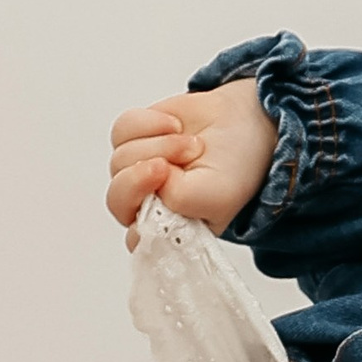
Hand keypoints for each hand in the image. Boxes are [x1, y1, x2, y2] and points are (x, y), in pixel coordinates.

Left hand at [107, 85, 278, 247]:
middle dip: (144, 176)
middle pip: (117, 197)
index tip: (167, 196)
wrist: (244, 122)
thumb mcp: (218, 197)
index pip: (136, 238)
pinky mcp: (134, 137)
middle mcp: (149, 201)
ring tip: (192, 145)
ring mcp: (138, 169)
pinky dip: (150, 123)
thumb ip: (178, 201)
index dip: (143, 217)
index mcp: (169, 229)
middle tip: (170, 165)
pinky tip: (175, 126)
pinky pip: (123, 130)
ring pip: (121, 160)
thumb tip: (149, 180)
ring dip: (161, 145)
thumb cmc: (236, 166)